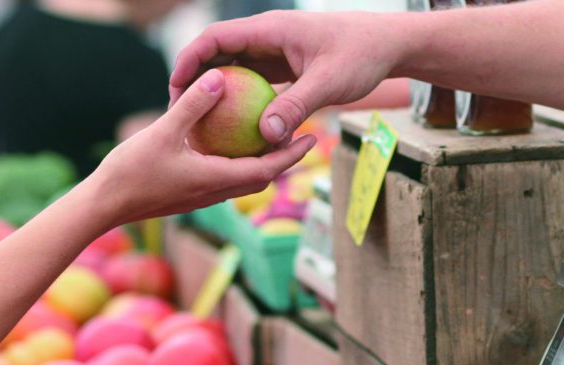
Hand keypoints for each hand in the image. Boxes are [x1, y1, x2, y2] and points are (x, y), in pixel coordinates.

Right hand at [89, 68, 316, 227]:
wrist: (104, 205)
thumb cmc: (131, 171)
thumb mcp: (163, 132)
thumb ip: (193, 105)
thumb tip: (219, 77)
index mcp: (216, 180)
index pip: (267, 170)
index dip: (292, 155)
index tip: (312, 138)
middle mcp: (215, 192)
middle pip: (262, 178)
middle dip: (285, 159)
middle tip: (302, 136)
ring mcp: (202, 196)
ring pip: (243, 180)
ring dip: (262, 163)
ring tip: (273, 139)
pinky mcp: (189, 194)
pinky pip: (223, 178)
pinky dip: (237, 163)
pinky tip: (229, 144)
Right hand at [169, 11, 403, 144]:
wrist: (388, 45)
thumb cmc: (362, 56)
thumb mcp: (329, 83)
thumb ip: (296, 106)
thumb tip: (265, 135)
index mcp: (270, 29)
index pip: (215, 38)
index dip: (189, 60)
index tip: (175, 88)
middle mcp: (267, 37)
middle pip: (217, 53)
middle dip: (195, 79)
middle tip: (179, 112)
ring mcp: (275, 51)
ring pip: (234, 69)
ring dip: (216, 92)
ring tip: (199, 123)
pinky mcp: (284, 66)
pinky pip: (253, 82)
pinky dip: (240, 101)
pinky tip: (234, 129)